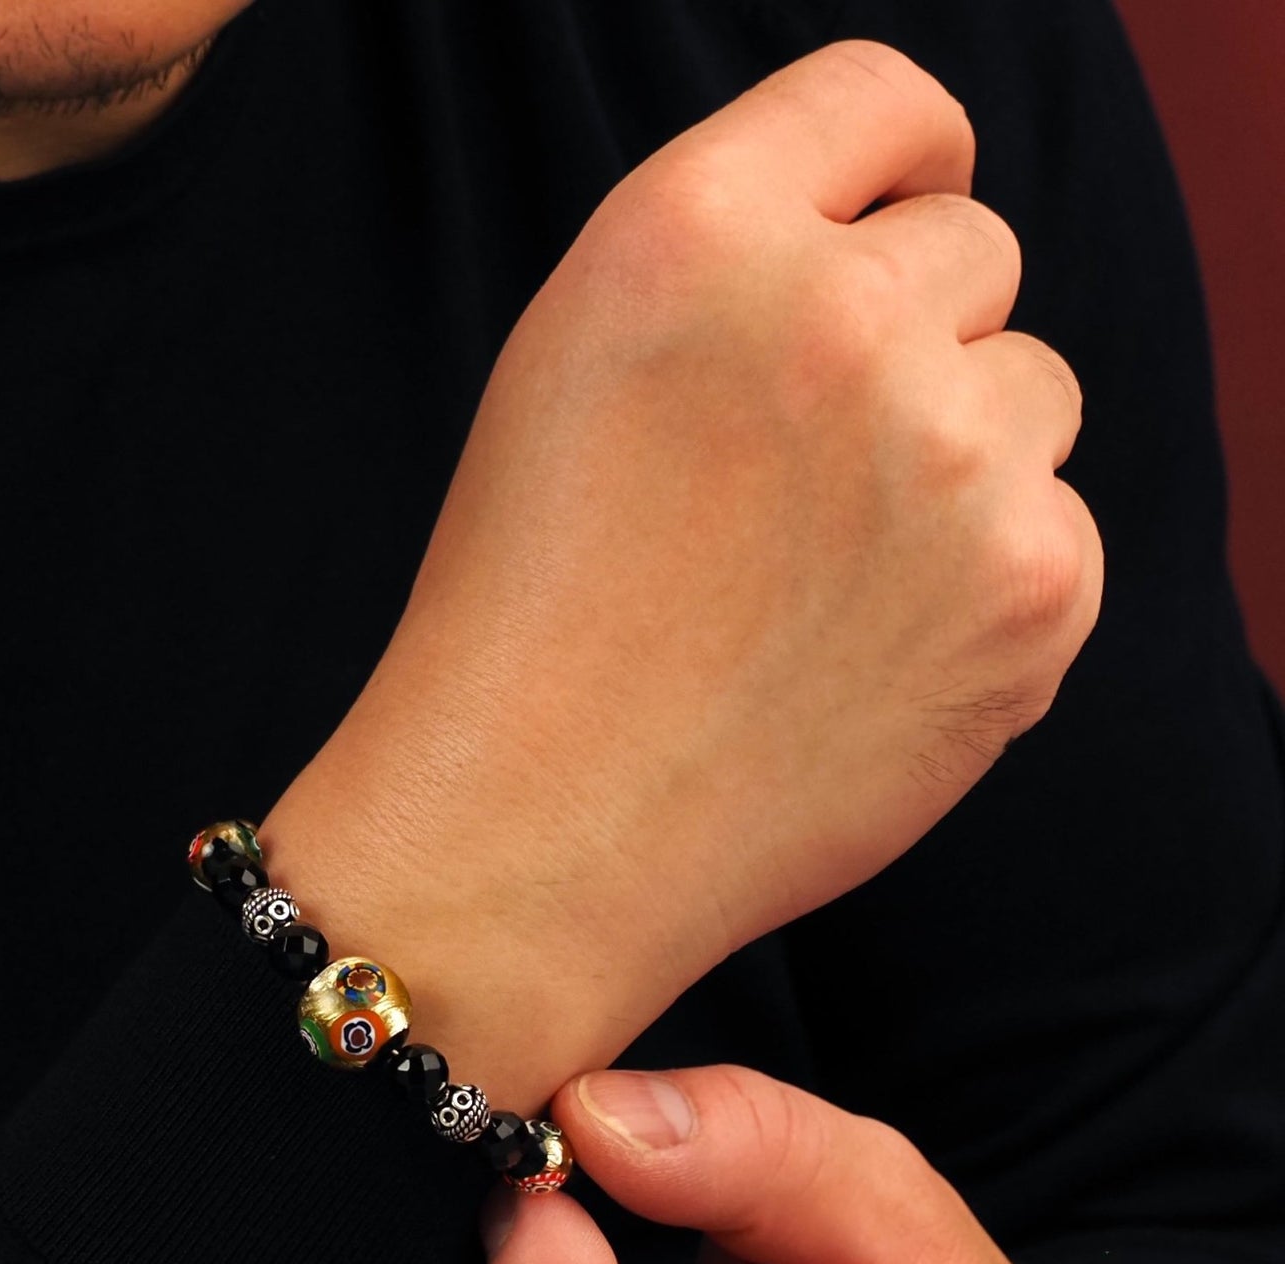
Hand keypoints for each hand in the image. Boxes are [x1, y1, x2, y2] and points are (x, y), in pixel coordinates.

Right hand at [263, 38, 1101, 1113]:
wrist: (533, 840)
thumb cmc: (528, 620)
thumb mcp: (575, 374)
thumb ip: (743, 270)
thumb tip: (916, 254)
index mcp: (695, 234)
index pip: (882, 99)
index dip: (900, 161)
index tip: (899, 214)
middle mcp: (838, 316)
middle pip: (973, 253)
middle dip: (909, 341)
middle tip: (802, 478)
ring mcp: (952, 456)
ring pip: (1031, 396)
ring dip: (957, 465)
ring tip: (821, 587)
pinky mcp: (1031, 591)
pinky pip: (1060, 532)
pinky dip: (986, 590)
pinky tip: (866, 662)